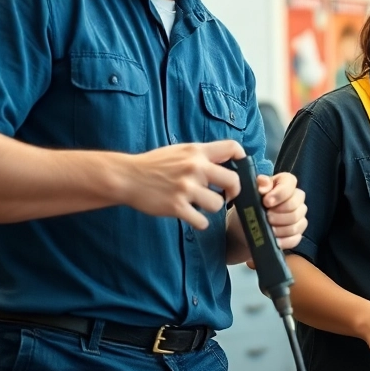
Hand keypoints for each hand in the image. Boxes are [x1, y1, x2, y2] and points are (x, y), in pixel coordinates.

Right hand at [123, 141, 242, 230]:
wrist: (128, 177)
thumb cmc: (154, 165)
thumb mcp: (180, 151)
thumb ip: (201, 156)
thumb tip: (226, 162)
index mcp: (197, 151)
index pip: (233, 148)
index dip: (242, 160)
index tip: (239, 170)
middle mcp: (195, 168)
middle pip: (233, 181)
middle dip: (234, 191)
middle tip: (227, 195)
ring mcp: (186, 188)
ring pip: (218, 205)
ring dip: (211, 208)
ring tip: (199, 204)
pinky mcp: (177, 206)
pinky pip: (202, 221)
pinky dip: (199, 222)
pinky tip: (191, 216)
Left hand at [233, 171, 308, 266]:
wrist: (244, 226)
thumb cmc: (249, 205)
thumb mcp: (250, 193)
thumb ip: (258, 185)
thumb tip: (264, 183)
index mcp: (284, 183)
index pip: (290, 182)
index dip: (280, 193)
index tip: (266, 202)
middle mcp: (296, 198)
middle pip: (296, 205)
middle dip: (280, 213)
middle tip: (266, 217)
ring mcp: (298, 217)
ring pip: (297, 223)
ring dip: (281, 228)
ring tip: (268, 228)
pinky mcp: (297, 234)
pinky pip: (295, 238)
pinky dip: (283, 240)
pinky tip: (273, 239)